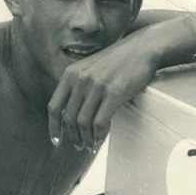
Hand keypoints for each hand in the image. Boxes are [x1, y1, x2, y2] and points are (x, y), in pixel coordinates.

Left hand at [47, 34, 157, 151]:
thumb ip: (76, 86)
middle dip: (72, 136)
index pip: (54, 106)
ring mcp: (97, 85)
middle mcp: (80, 79)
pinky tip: (101, 139)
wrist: (142, 48)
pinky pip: (100, 122)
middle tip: (79, 146)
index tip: (56, 141)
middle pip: (68, 118)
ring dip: (86, 139)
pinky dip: (99, 135)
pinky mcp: (115, 92)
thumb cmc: (117, 61)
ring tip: (91, 146)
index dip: (53, 127)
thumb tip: (69, 115)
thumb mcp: (89, 68)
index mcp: (70, 74)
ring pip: (83, 123)